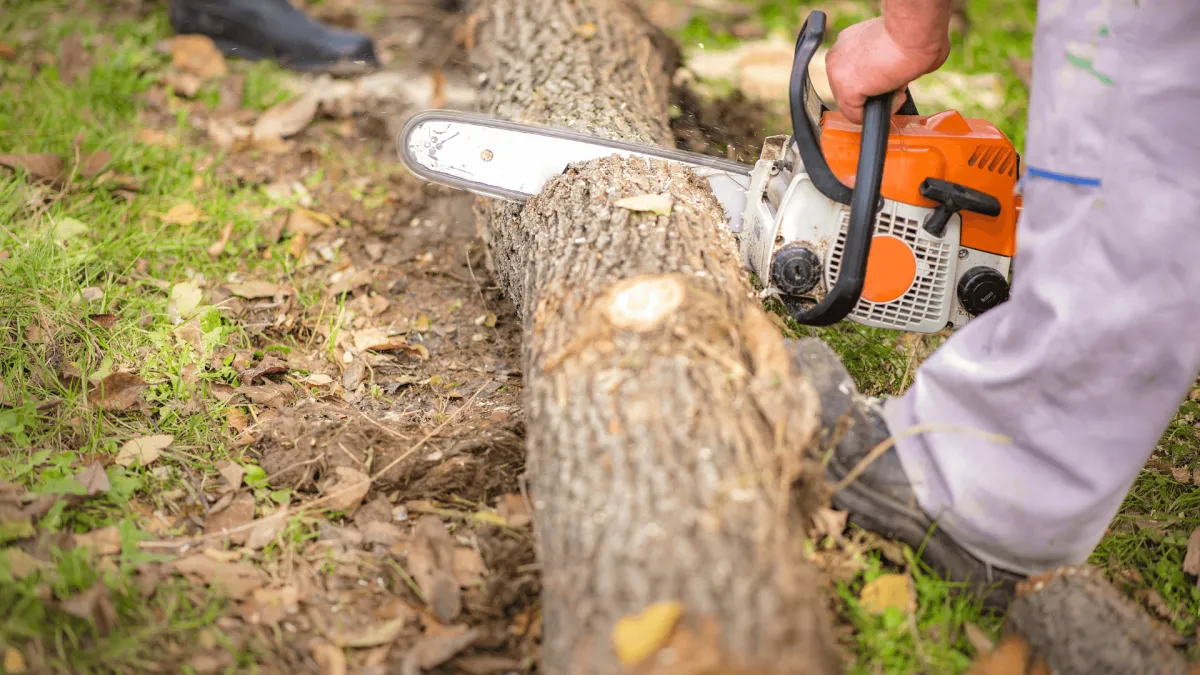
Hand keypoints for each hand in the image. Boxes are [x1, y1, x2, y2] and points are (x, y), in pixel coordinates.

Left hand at [824, 16, 950, 123]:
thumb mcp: (887, 47)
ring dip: (878, 102)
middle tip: (897, 85)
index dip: (872, 83)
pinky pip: (857, 116)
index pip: (851, 75)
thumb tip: (888, 79)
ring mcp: (837, 73)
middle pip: (848, 91)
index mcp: (846, 44)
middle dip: (874, 94)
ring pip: (852, 105)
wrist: (913, 31)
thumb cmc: (912, 34)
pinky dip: (880, 112)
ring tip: (898, 89)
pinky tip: (897, 96)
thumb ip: (878, 64)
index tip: (889, 80)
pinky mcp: (846, 89)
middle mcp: (836, 56)